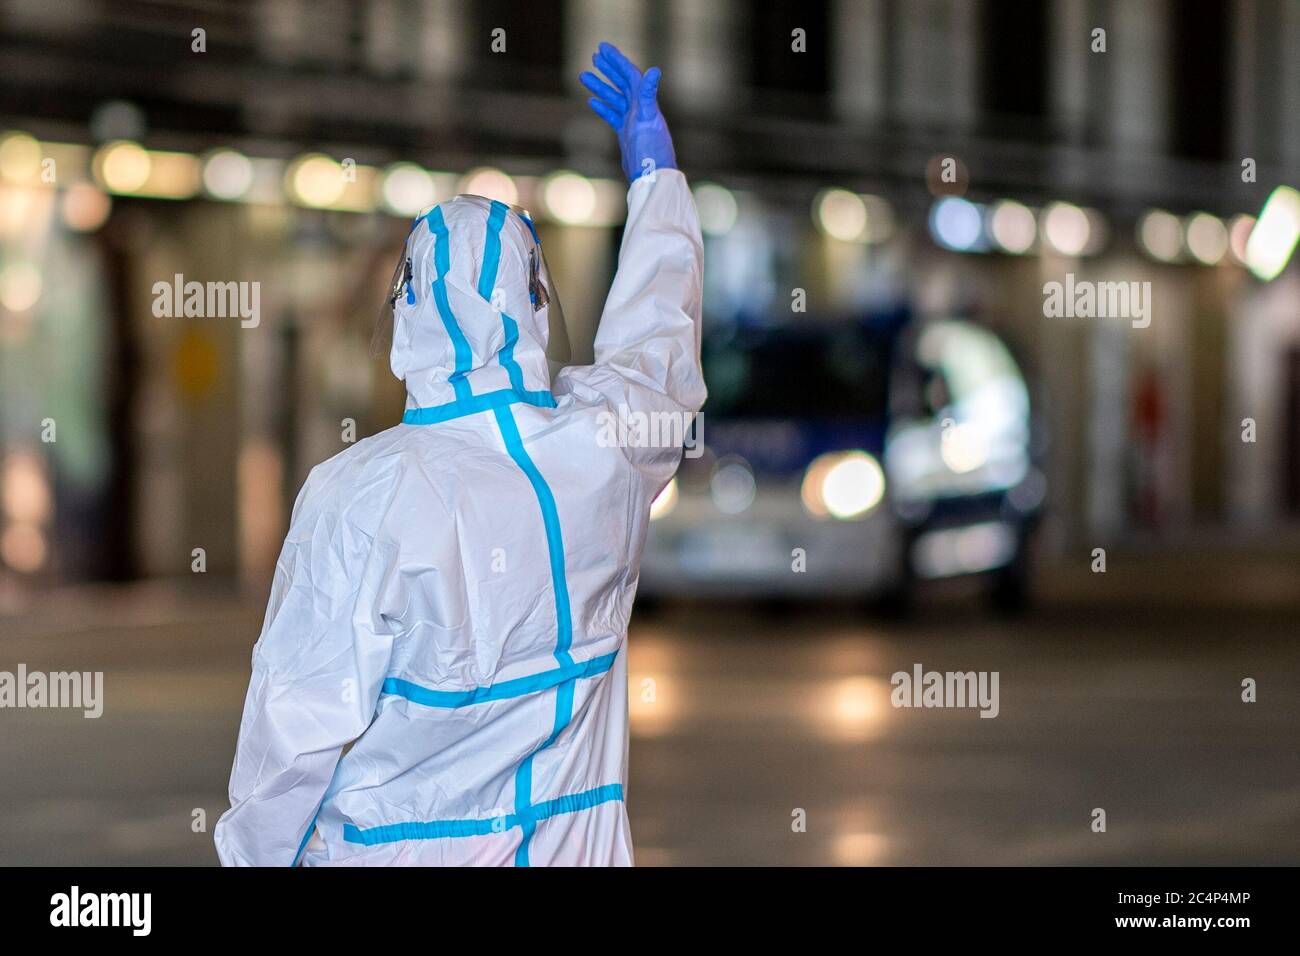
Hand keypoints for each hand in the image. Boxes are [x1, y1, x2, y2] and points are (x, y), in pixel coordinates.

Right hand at [580, 41, 676, 182]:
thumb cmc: (652, 149)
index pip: (629, 74)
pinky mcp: (626, 133)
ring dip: (600, 86)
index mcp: (644, 102)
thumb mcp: (649, 119)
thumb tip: (655, 70)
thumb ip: (649, 94)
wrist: (651, 175)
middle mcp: (639, 109)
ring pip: (614, 97)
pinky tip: (592, 102)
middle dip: (609, 67)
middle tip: (594, 55)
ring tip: (583, 75)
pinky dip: (603, 107)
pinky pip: (613, 115)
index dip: (617, 60)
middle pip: (622, 82)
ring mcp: (632, 121)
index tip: (602, 48)